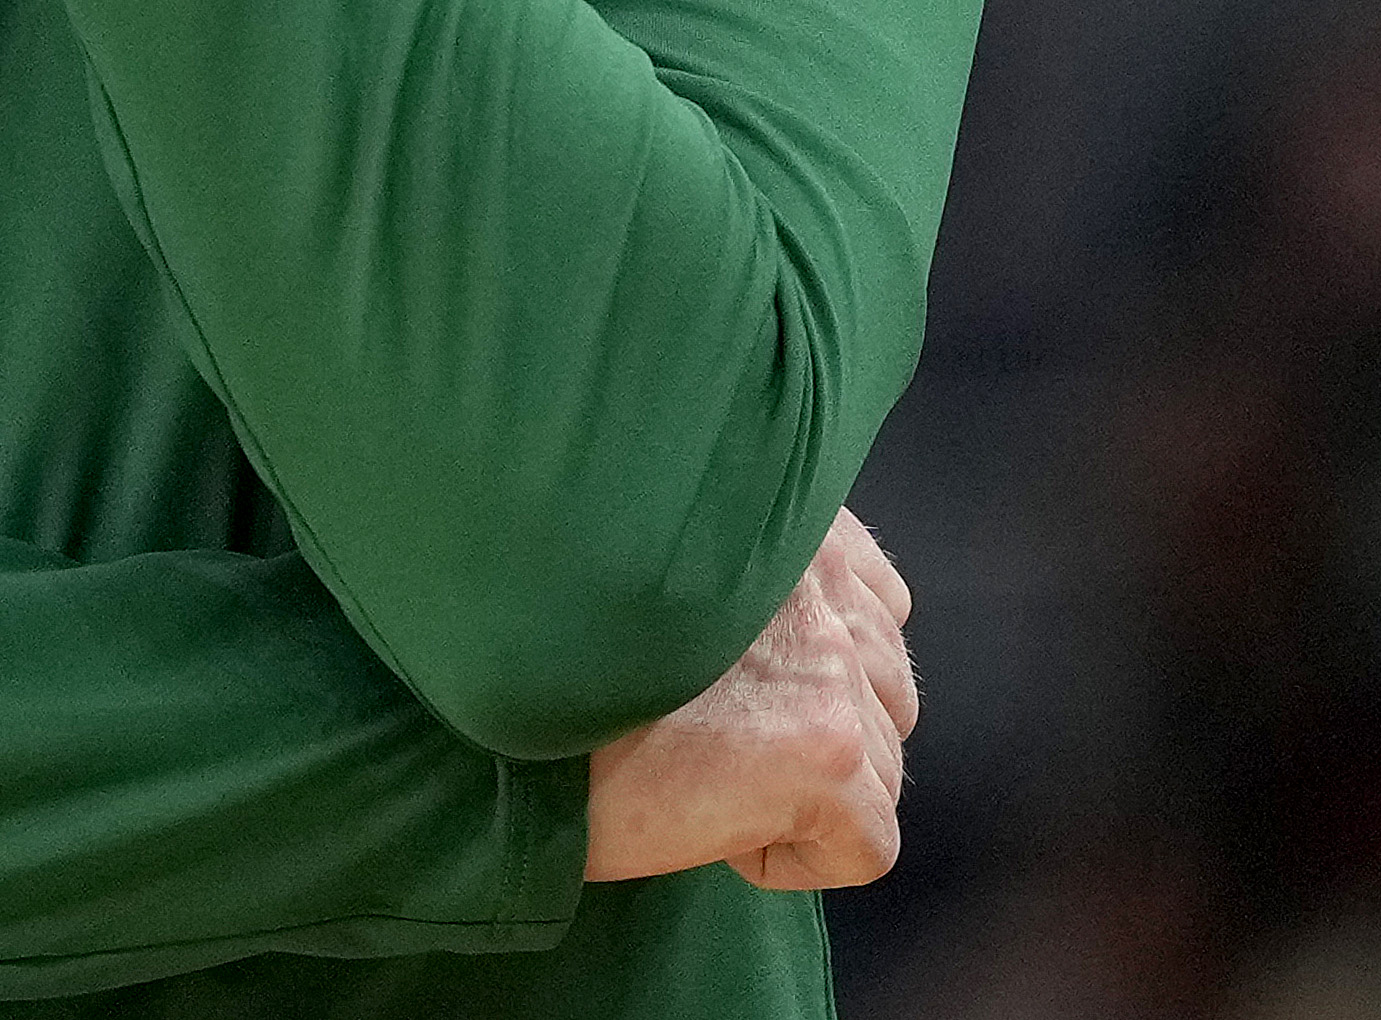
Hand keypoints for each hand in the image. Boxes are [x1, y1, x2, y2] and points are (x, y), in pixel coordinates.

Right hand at [581, 510, 915, 889]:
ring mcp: (831, 668)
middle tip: (713, 746)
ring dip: (805, 798)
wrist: (492, 725)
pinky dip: (795, 860)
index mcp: (780, 520)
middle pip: (888, 694)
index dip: (818, 670)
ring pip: (882, 773)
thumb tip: (790, 670)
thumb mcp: (653, 576)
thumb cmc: (545, 655)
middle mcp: (820, 579)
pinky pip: (867, 847)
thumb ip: (744, 588)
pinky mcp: (827, 754)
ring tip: (704, 783)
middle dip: (821, 738)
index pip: (877, 600)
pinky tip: (715, 828)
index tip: (743, 694)